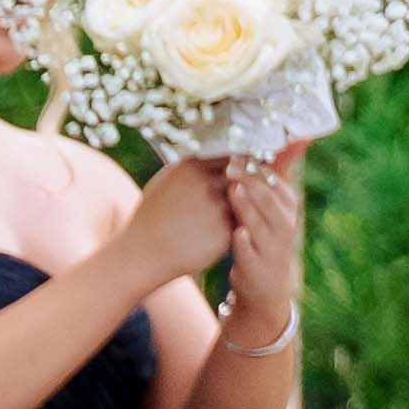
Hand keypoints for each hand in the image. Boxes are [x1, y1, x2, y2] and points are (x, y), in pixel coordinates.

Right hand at [137, 154, 248, 288]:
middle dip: (254, 180)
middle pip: (244, 176)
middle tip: (264, 184)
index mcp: (192, 168)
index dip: (244, 162)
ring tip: (258, 205)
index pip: (232, 157)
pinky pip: (243, 222)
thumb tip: (214, 156)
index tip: (251, 167)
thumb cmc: (152, 215)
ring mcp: (216, 209)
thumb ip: (192, 167)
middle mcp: (206, 185)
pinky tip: (247, 225)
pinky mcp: (224, 232)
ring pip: (247, 200)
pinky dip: (246, 222)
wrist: (145, 251)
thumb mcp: (166, 180)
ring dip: (253, 202)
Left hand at [215, 145, 305, 338]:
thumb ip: (268, 175)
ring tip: (233, 189)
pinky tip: (233, 230)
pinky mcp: (257, 266)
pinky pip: (249, 252)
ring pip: (261, 223)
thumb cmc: (260, 236)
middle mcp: (285, 225)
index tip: (236, 149)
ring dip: (247, 206)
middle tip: (230, 165)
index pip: (274, 180)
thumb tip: (283, 137)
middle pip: (269, 198)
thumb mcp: (268, 207)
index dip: (255, 164)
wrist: (264, 285)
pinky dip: (242, 241)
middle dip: (250, 180)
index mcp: (287, 205)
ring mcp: (272, 246)